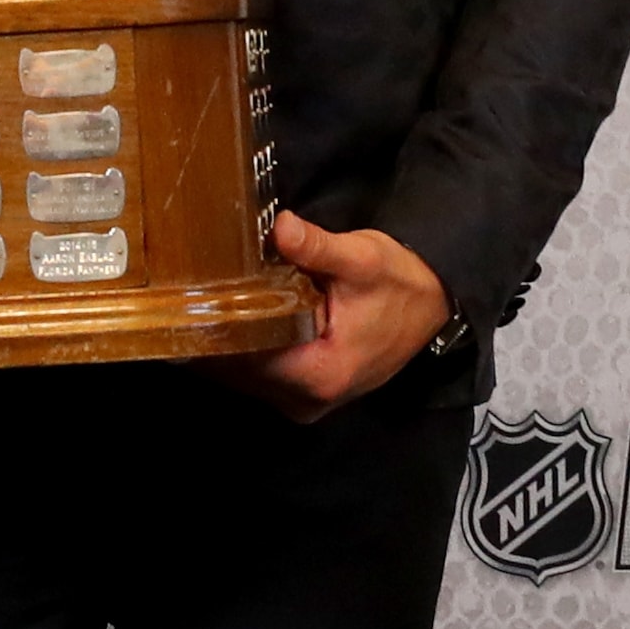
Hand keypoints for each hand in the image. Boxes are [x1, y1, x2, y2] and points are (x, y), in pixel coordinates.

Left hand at [214, 214, 452, 423]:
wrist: (434, 302)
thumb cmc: (399, 282)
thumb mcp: (361, 258)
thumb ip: (316, 247)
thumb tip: (279, 227)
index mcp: (319, 375)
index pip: (245, 359)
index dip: (219, 326)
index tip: (197, 295)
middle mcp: (308, 400)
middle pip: (240, 372)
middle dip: (219, 332)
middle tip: (195, 291)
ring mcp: (308, 401)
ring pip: (247, 376)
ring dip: (231, 341)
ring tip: (212, 300)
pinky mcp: (310, 393)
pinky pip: (263, 375)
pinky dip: (249, 349)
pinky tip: (239, 317)